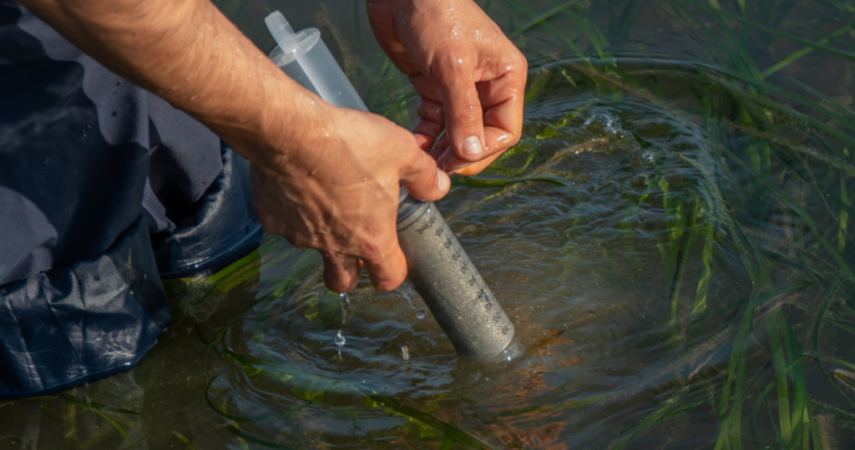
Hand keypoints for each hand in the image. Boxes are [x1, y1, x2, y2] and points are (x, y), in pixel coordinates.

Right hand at [251, 103, 449, 292]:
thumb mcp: (402, 151)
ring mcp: (300, 236)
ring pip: (313, 249)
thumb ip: (424, 175)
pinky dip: (293, 212)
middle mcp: (334, 246)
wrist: (291, 131)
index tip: (394, 257)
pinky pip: (284, 224)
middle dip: (352, 271)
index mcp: (371, 238)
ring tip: (328, 199)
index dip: (394, 271)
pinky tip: (299, 185)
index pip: (388, 278)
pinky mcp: (272, 220)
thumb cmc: (350, 143)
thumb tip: (438, 187)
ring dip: (322, 235)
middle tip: (357, 243)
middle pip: (342, 282)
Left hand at [367, 0, 526, 174]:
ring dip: (442, 149)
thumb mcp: (453, 66)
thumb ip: (463, 112)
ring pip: (457, 132)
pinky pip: (435, 121)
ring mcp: (460, 88)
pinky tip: (414, 144)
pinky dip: (426, 135)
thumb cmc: (436, 16)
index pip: (505, 130)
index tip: (458, 162)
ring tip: (424, 162)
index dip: (483, 151)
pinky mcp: (434, 86)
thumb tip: (471, 154)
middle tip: (438, 169)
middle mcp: (487, 85)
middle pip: (481, 136)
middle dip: (462, 154)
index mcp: (506, 77)